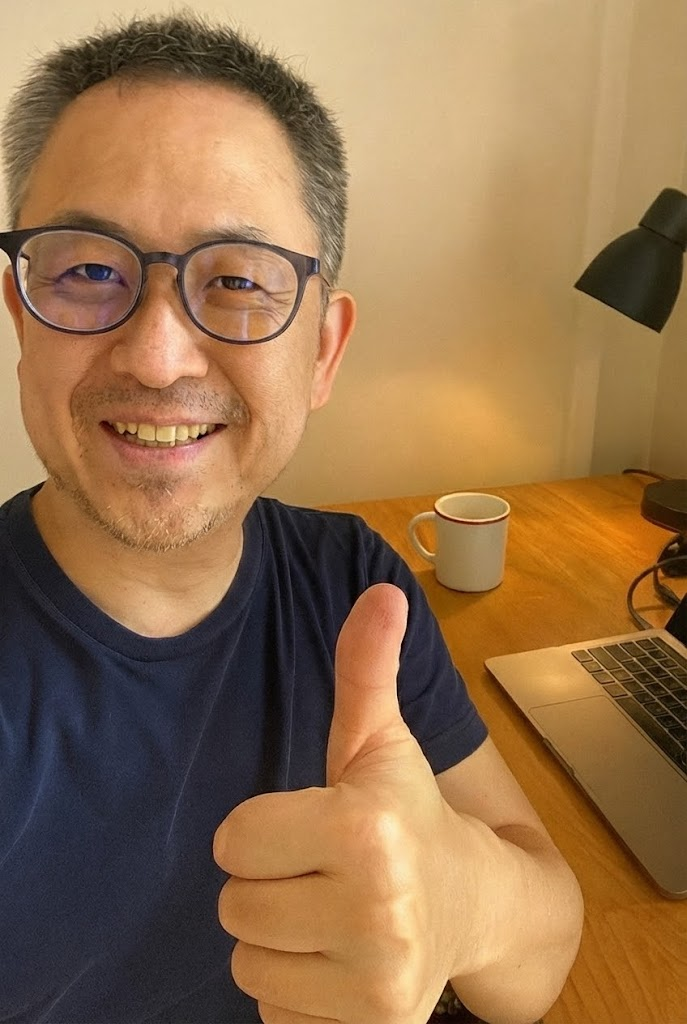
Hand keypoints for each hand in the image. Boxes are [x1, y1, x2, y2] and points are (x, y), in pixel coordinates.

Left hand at [214, 584, 461, 1023]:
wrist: (479, 906)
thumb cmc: (412, 812)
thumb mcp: (382, 740)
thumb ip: (365, 667)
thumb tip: (381, 590)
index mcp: (367, 829)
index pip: (234, 838)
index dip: (263, 829)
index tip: (308, 827)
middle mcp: (376, 912)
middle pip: (234, 905)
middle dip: (268, 884)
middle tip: (322, 873)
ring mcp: (375, 986)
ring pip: (248, 963)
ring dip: (278, 940)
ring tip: (332, 916)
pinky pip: (272, 1016)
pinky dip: (296, 992)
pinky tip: (340, 962)